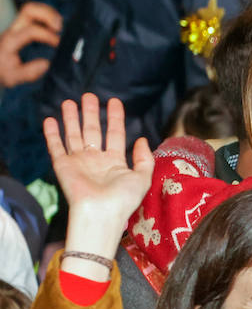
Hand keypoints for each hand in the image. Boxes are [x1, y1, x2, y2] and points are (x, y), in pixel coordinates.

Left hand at [0, 2, 61, 87]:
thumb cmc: (2, 71)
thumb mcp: (12, 77)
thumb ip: (29, 72)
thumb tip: (46, 64)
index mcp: (11, 41)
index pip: (31, 30)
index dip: (48, 36)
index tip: (58, 45)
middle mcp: (13, 30)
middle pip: (29, 10)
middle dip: (48, 15)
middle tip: (59, 28)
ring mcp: (16, 26)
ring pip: (32, 9)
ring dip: (48, 14)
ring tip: (59, 26)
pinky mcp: (21, 27)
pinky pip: (34, 14)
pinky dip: (47, 17)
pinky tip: (55, 28)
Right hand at [43, 94, 153, 268]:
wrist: (101, 212)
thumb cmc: (124, 199)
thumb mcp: (143, 177)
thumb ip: (144, 158)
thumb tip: (142, 139)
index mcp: (115, 162)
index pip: (115, 134)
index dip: (115, 117)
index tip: (114, 101)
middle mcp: (96, 160)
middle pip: (93, 131)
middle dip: (91, 113)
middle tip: (89, 95)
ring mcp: (79, 162)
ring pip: (74, 134)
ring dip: (71, 118)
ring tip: (70, 101)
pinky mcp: (63, 165)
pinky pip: (56, 146)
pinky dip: (52, 134)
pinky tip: (50, 120)